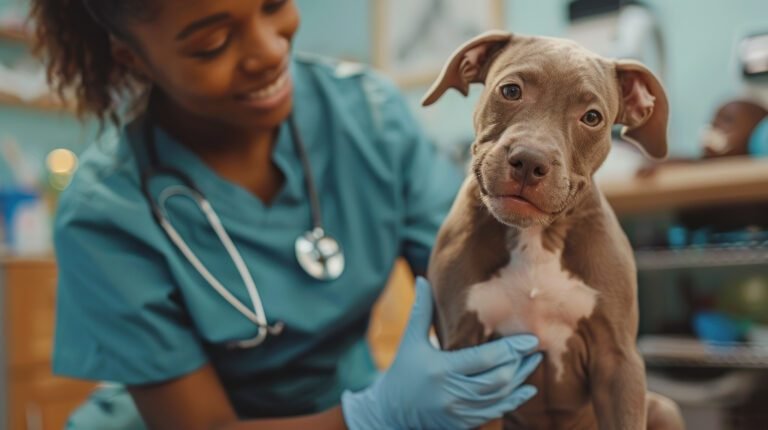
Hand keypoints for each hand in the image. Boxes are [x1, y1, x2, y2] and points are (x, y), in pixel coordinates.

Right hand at [342, 277, 541, 429]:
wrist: (390, 412)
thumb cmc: (403, 370)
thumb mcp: (410, 340)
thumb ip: (420, 309)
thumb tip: (421, 279)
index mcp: (441, 369)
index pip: (485, 358)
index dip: (511, 348)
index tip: (530, 338)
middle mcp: (451, 393)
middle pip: (498, 379)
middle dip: (521, 363)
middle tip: (536, 349)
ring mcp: (458, 412)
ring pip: (500, 397)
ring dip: (521, 380)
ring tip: (534, 363)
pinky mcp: (463, 424)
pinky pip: (495, 412)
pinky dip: (513, 400)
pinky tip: (526, 388)